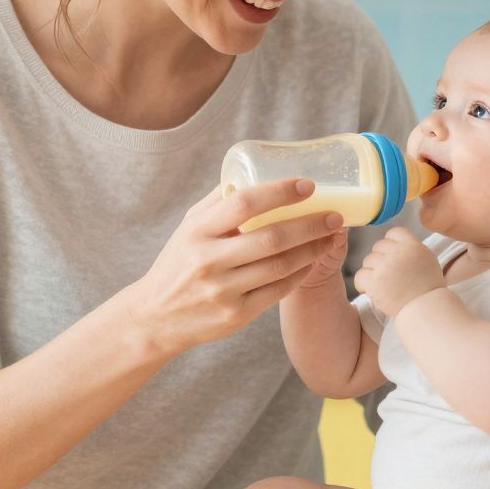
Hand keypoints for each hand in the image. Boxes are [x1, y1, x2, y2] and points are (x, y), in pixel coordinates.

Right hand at [131, 179, 344, 356]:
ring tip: (330, 236)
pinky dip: (300, 274)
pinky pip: (278, 291)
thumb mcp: (188, 228)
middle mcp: (208, 260)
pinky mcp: (235, 315)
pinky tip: (312, 260)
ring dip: (312, 250)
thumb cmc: (178, 263)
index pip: (244, 203)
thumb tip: (252, 172)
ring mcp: (223, 290)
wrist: (156, 317)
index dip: (279, 192)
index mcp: (197, 231)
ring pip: (280, 266)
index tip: (307, 185)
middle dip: (309, 224)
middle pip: (271, 238)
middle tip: (334, 215)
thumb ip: (218, 202)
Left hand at [352, 227, 444, 319]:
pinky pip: (360, 275)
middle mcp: (398, 253)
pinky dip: (363, 284)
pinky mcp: (375, 281)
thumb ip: (412, 248)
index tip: (394, 257)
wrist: (425, 309)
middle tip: (388, 275)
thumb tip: (397, 242)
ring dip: (372, 272)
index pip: (393, 233)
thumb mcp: (427, 259)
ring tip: (382, 285)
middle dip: (381, 260)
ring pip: (368, 261)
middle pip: (378, 246)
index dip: (391, 244)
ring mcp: (385, 266)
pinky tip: (371, 290)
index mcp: (412, 245)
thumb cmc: (428, 287)